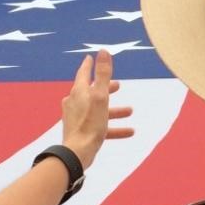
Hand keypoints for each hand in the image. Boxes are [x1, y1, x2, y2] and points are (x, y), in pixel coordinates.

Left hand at [61, 50, 133, 169]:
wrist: (78, 153)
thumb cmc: (90, 123)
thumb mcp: (101, 96)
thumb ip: (103, 74)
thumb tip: (103, 51)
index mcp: (78, 92)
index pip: (84, 74)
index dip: (89, 65)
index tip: (91, 58)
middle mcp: (75, 103)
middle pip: (92, 91)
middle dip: (107, 89)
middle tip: (119, 86)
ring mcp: (76, 117)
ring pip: (98, 110)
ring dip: (114, 110)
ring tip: (129, 111)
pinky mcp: (81, 131)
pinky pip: (100, 125)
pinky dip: (113, 126)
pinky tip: (128, 131)